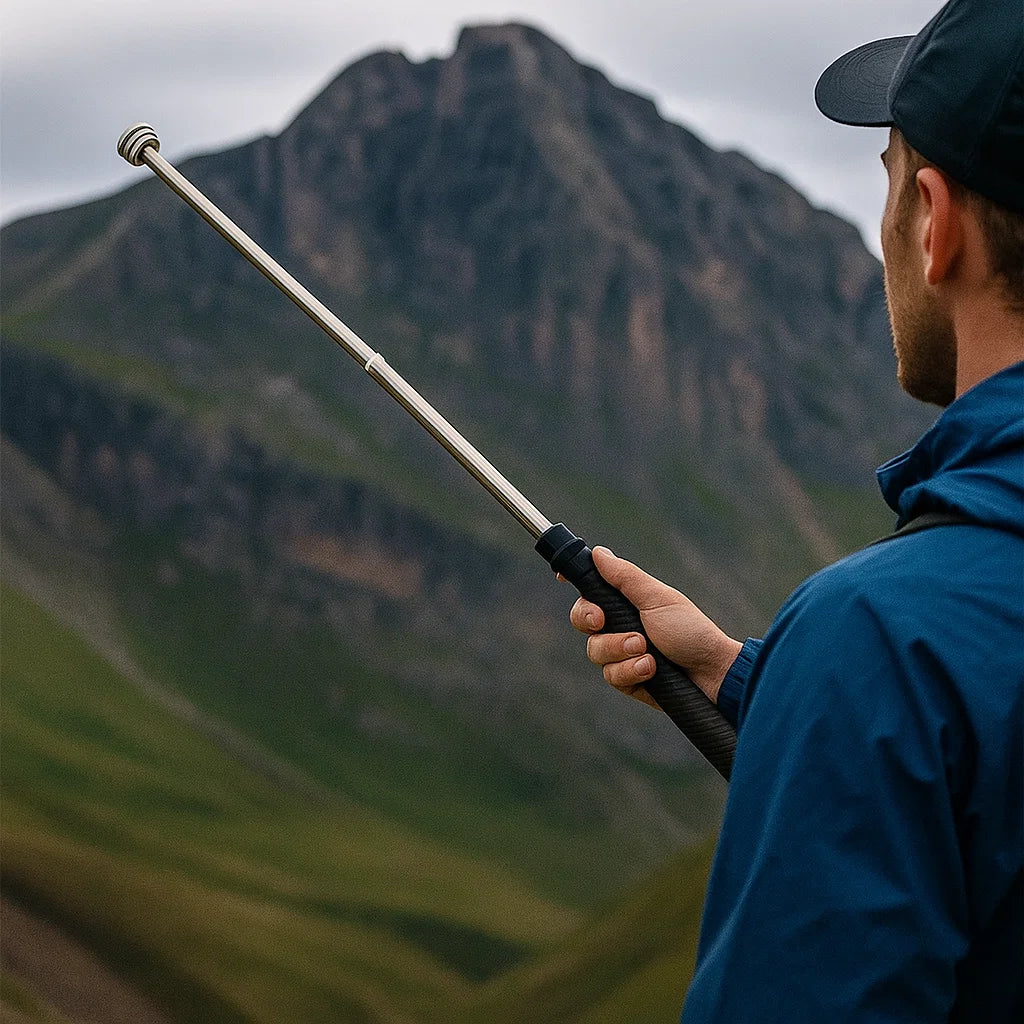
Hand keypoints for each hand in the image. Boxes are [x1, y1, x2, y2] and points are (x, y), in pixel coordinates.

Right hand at [569, 547, 741, 709]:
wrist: (713, 673)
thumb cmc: (691, 630)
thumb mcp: (657, 598)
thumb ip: (625, 577)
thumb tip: (598, 552)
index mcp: (625, 602)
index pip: (589, 590)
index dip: (573, 582)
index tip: (563, 580)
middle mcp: (619, 626)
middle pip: (580, 620)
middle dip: (589, 620)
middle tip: (602, 621)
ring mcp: (621, 654)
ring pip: (594, 651)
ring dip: (620, 649)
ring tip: (647, 650)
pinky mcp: (627, 680)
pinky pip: (611, 676)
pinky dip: (631, 671)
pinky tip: (651, 670)